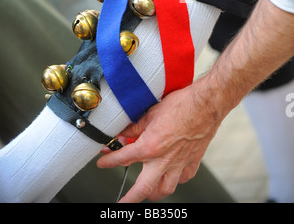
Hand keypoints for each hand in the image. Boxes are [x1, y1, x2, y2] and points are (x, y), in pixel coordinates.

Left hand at [96, 79, 221, 202]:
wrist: (206, 104)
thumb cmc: (181, 104)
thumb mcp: (150, 112)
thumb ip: (135, 126)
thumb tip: (123, 133)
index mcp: (150, 146)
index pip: (123, 158)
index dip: (109, 161)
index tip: (102, 163)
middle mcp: (163, 159)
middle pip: (143, 189)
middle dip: (129, 199)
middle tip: (122, 204)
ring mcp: (179, 163)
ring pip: (165, 189)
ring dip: (154, 193)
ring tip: (148, 192)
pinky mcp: (193, 161)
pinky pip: (183, 178)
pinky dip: (176, 180)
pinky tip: (172, 176)